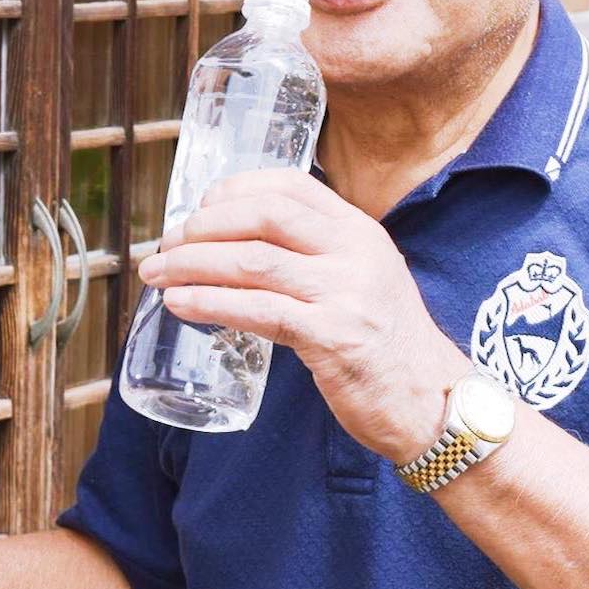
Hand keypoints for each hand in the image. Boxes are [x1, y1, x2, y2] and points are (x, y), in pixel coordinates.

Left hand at [137, 167, 470, 462]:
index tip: (199, 207)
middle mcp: (355, 251)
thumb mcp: (365, 278)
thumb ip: (318, 256)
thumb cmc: (388, 345)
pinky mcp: (333, 337)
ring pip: (253, 261)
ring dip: (192, 264)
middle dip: (202, 226)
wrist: (433, 402)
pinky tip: (180, 304)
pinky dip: (210, 303)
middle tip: (165, 246)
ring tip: (155, 274)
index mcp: (360, 230)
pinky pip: (259, 311)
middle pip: (263, 215)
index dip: (235, 190)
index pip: (289, 186)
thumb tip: (239, 245)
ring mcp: (346, 292)